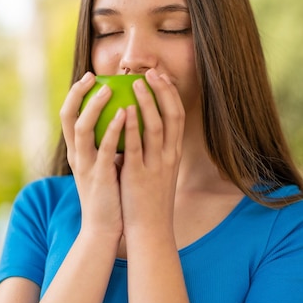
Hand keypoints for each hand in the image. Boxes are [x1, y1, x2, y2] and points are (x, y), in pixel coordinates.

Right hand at [59, 72, 125, 238]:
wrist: (105, 228)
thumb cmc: (109, 194)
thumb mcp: (103, 164)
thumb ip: (106, 144)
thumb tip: (122, 119)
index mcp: (77, 151)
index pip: (69, 116)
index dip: (76, 94)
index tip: (90, 76)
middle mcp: (77, 155)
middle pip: (68, 117)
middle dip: (77, 93)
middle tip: (93, 76)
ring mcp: (87, 165)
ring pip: (82, 129)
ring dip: (94, 106)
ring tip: (108, 89)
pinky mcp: (100, 176)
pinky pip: (104, 147)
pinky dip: (113, 128)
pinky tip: (125, 113)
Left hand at [119, 69, 184, 237]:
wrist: (151, 229)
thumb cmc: (150, 199)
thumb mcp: (159, 170)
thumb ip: (154, 149)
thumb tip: (141, 125)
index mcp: (174, 154)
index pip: (178, 117)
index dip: (171, 94)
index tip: (161, 77)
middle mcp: (170, 156)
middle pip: (172, 116)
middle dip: (164, 91)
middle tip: (152, 72)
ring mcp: (156, 165)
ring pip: (156, 126)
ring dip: (148, 102)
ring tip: (137, 83)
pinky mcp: (140, 175)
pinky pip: (137, 146)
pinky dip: (132, 126)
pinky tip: (124, 110)